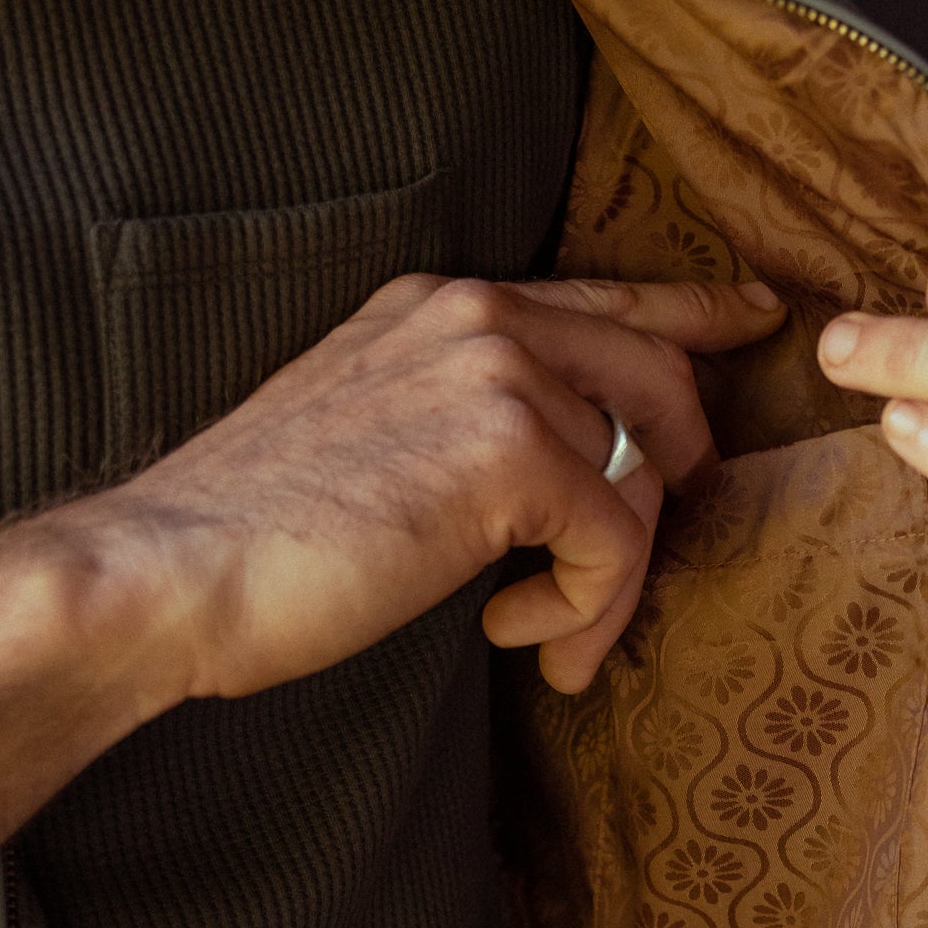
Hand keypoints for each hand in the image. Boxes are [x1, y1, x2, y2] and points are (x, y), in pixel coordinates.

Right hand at [87, 274, 784, 697]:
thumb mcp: (374, 431)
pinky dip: (587, 607)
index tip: (758, 317)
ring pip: (639, 476)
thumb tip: (566, 464)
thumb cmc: (258, 531)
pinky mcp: (508, 452)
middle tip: (642, 553)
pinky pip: (616, 538)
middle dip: (676, 472)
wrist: (169, 571)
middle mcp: (477, 314)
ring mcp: (495, 372)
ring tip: (545, 633)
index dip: (693, 310)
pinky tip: (517, 632)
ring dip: (608, 579)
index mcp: (440, 303)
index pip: (602, 294)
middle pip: (655, 375)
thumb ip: (468, 417)